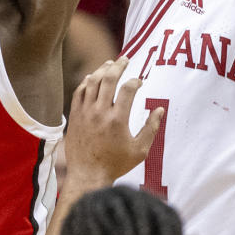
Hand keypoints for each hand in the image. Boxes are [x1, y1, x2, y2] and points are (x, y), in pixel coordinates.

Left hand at [64, 55, 162, 184]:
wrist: (87, 175)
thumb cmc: (116, 164)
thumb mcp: (140, 150)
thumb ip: (151, 128)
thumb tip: (159, 109)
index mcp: (118, 119)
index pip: (128, 89)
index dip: (135, 81)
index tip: (140, 81)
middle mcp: (100, 112)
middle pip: (109, 79)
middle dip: (119, 66)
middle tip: (125, 59)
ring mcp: (85, 113)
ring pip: (92, 82)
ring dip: (102, 70)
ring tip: (110, 63)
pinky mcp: (75, 116)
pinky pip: (79, 92)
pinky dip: (86, 82)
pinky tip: (93, 77)